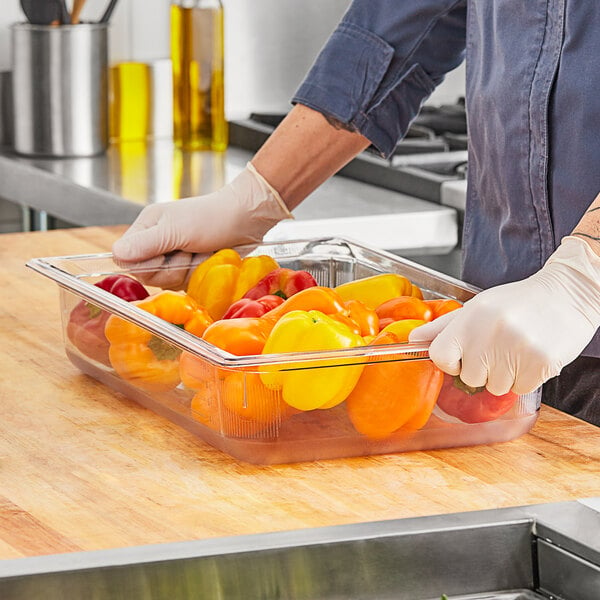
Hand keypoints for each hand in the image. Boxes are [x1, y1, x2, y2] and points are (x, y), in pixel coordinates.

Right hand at [111, 163, 292, 287]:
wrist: (246, 218)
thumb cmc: (212, 217)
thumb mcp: (175, 229)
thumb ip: (146, 243)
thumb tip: (115, 254)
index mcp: (146, 229)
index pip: (126, 260)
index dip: (145, 264)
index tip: (165, 253)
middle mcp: (157, 245)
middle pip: (148, 275)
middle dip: (172, 267)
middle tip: (189, 249)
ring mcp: (175, 259)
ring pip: (169, 282)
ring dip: (188, 269)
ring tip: (202, 251)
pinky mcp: (191, 269)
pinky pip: (186, 284)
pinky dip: (199, 274)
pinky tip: (208, 260)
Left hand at [408, 236, 599, 394]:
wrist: (567, 294)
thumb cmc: (517, 303)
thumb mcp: (475, 307)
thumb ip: (442, 327)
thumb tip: (412, 340)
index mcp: (470, 318)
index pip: (439, 356)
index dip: (450, 361)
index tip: (462, 356)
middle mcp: (490, 334)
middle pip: (470, 377)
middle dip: (482, 368)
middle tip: (498, 348)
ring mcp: (516, 350)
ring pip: (495, 387)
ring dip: (505, 375)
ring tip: (516, 350)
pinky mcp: (540, 364)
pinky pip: (519, 389)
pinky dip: (525, 378)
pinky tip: (531, 356)